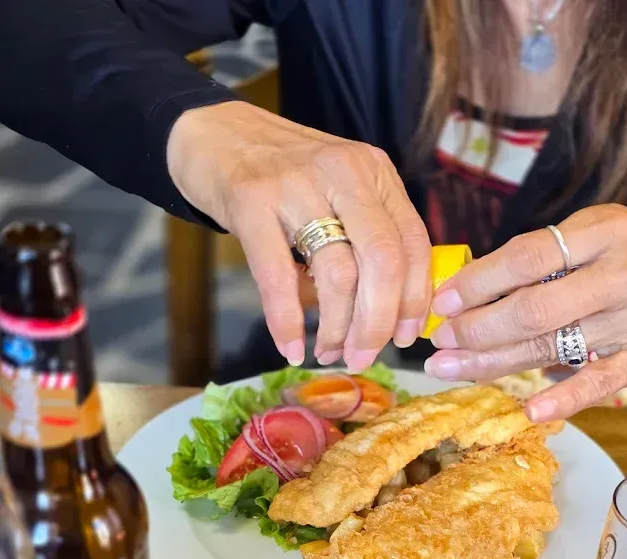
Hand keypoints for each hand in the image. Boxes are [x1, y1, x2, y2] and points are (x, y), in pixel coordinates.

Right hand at [166, 102, 430, 369]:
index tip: (405, 338)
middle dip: (377, 323)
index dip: (414, 300)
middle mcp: (343, 172)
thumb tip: (389, 314)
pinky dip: (287, 322)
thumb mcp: (340, 190)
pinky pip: (278, 276)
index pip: (413, 243)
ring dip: (336, 327)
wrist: (213, 134)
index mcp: (374, 172)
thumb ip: (367, 235)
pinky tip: (291, 348)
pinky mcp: (251, 201)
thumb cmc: (283, 175)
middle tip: (365, 356)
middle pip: (383, 262)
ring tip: (328, 352)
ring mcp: (296, 184)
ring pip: (337, 273)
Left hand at [423, 205, 626, 419]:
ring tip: (450, 368)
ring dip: (493, 362)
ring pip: (552, 347)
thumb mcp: (604, 232)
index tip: (444, 300)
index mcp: (606, 230)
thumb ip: (552, 256)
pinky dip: (562, 400)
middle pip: (534, 308)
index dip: (479, 282)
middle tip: (441, 340)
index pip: (529, 257)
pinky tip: (527, 410)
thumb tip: (476, 288)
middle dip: (477, 328)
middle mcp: (623, 274)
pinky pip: (597, 384)